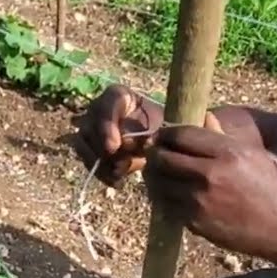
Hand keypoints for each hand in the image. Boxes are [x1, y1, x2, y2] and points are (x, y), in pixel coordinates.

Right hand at [72, 85, 220, 186]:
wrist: (167, 150)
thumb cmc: (174, 135)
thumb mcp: (181, 127)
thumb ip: (179, 126)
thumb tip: (194, 122)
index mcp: (123, 97)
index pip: (110, 99)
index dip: (108, 121)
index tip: (116, 146)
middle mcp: (104, 109)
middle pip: (90, 122)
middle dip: (101, 146)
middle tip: (118, 165)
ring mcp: (94, 129)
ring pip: (82, 141)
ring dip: (99, 160)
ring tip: (120, 173)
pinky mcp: (92, 149)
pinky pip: (86, 158)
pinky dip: (100, 172)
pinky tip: (117, 180)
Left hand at [142, 116, 276, 261]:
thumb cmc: (275, 187)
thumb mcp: (254, 154)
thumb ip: (223, 137)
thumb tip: (203, 116)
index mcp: (228, 153)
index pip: (182, 135)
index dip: (167, 133)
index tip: (163, 135)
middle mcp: (211, 175)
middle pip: (164, 158)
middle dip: (155, 153)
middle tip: (154, 153)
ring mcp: (200, 201)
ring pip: (160, 184)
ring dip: (155, 177)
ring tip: (157, 172)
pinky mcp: (195, 223)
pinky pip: (168, 206)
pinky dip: (163, 198)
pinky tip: (168, 193)